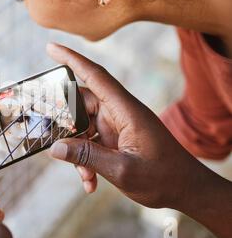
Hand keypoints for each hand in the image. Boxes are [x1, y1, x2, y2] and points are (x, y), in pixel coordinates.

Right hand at [47, 43, 203, 208]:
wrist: (186, 190)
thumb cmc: (163, 177)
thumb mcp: (122, 170)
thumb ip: (87, 157)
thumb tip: (55, 148)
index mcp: (125, 110)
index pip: (95, 76)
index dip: (72, 59)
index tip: (50, 47)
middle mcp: (119, 113)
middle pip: (81, 105)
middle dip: (67, 127)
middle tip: (54, 143)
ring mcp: (116, 126)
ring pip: (83, 128)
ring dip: (77, 152)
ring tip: (84, 175)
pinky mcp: (115, 140)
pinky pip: (91, 143)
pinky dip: (85, 160)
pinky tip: (90, 181)